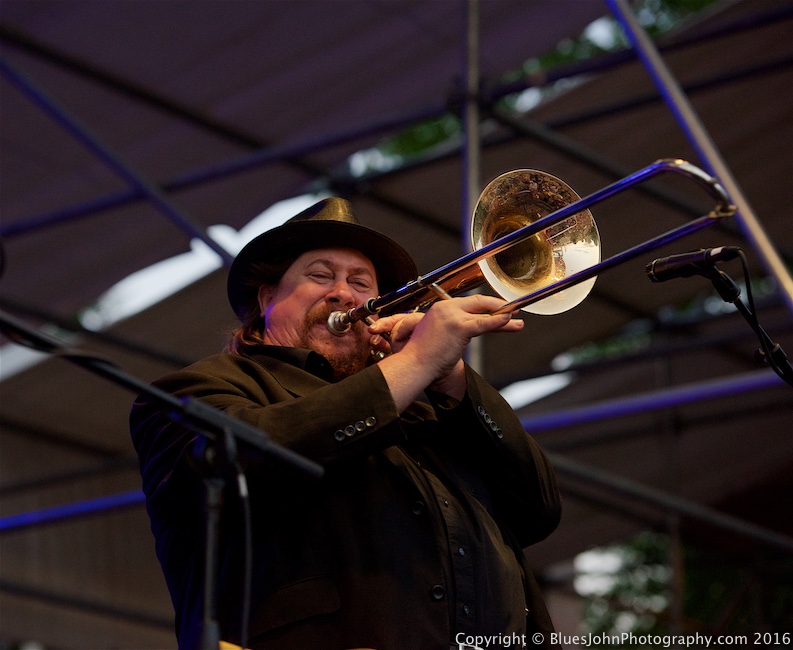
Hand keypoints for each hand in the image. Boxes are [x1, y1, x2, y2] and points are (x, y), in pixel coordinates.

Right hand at [369, 295, 522, 404]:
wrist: (414, 364)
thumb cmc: (423, 356)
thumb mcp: (437, 335)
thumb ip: (452, 330)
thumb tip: (466, 333)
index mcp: (441, 308)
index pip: (469, 304)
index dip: (486, 306)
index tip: (498, 309)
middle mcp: (446, 308)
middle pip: (478, 303)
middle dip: (498, 306)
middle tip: (512, 309)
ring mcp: (453, 316)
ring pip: (484, 313)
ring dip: (504, 316)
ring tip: (517, 319)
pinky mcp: (459, 327)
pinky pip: (483, 323)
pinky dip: (498, 321)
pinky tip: (509, 320)